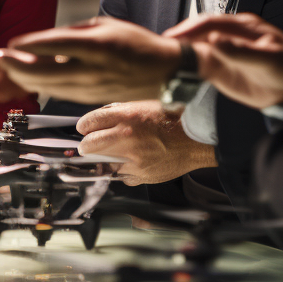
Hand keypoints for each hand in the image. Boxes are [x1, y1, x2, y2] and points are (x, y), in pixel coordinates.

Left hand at [2, 18, 181, 103]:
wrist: (164, 73)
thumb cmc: (135, 43)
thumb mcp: (105, 26)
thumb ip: (73, 33)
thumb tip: (43, 41)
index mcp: (97, 46)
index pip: (55, 45)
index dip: (29, 45)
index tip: (11, 43)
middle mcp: (92, 69)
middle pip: (45, 72)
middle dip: (16, 67)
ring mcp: (91, 88)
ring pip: (47, 86)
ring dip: (23, 78)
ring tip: (6, 70)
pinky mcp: (90, 99)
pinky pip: (58, 92)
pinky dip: (40, 86)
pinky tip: (27, 79)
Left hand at [76, 100, 215, 184]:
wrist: (198, 140)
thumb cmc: (175, 119)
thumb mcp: (144, 105)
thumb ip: (120, 112)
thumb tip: (99, 119)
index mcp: (128, 116)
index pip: (91, 122)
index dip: (84, 126)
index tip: (84, 129)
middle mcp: (128, 138)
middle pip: (90, 145)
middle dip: (87, 145)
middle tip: (88, 145)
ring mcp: (134, 159)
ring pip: (104, 163)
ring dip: (106, 159)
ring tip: (118, 152)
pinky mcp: (142, 175)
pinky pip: (123, 176)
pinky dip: (124, 170)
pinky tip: (134, 161)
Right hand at [164, 13, 282, 108]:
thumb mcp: (268, 58)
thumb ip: (241, 51)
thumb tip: (214, 40)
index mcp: (241, 27)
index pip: (209, 22)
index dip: (190, 29)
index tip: (174, 38)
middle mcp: (228, 37)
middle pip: (196, 34)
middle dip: (178, 40)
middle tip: (159, 50)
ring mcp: (222, 53)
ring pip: (194, 50)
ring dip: (179, 55)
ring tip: (160, 62)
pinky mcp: (220, 70)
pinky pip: (198, 67)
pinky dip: (185, 70)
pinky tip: (173, 74)